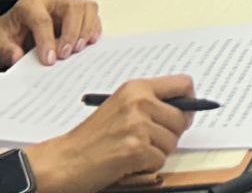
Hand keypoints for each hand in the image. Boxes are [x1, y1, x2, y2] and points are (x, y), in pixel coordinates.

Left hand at [0, 0, 99, 67]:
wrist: (9, 34)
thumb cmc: (5, 35)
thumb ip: (5, 50)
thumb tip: (16, 57)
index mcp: (30, 4)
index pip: (42, 19)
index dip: (47, 40)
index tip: (49, 59)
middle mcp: (51, 0)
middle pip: (71, 7)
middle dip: (72, 31)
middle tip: (66, 54)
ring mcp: (66, 4)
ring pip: (86, 7)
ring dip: (87, 29)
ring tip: (79, 49)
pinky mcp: (76, 13)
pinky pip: (92, 15)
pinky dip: (94, 28)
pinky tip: (89, 42)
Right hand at [30, 75, 194, 192]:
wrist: (62, 161)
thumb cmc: (90, 139)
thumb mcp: (120, 108)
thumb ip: (150, 103)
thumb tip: (187, 109)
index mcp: (137, 88)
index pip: (184, 84)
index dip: (189, 101)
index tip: (185, 112)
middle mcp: (140, 102)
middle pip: (182, 118)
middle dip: (170, 135)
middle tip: (147, 142)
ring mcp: (138, 125)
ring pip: (172, 142)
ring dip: (156, 153)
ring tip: (131, 152)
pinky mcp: (136, 149)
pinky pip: (159, 161)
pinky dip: (146, 167)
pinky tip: (127, 163)